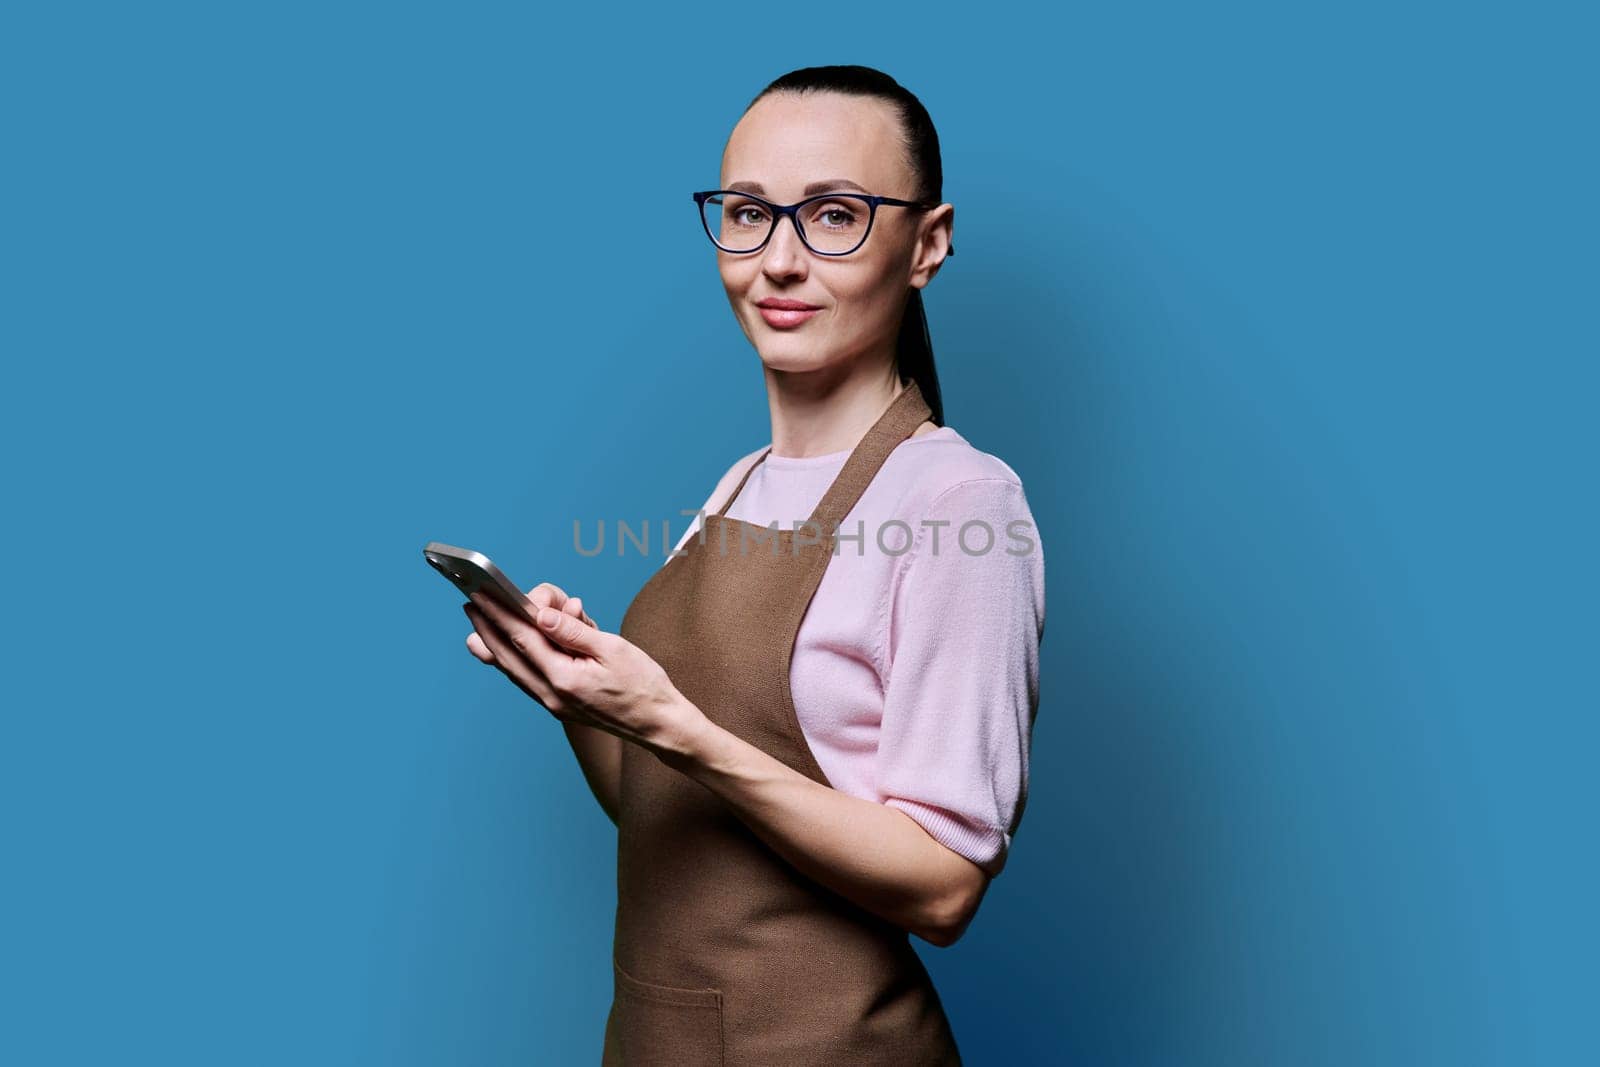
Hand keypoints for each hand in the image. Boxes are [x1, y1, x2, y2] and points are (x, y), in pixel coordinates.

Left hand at [461, 584, 696, 755]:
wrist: (658, 724)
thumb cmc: (643, 685)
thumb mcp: (613, 649)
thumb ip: (573, 632)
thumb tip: (541, 615)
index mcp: (564, 678)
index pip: (522, 638)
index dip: (499, 613)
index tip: (482, 594)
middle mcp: (551, 695)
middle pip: (508, 655)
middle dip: (487, 628)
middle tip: (471, 604)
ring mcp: (553, 703)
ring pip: (513, 670)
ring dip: (494, 645)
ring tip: (477, 624)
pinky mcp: (559, 705)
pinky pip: (526, 679)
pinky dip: (512, 660)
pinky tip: (505, 650)